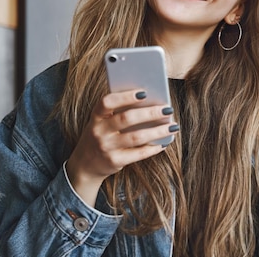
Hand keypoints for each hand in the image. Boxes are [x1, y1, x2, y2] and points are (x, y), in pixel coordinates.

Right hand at [66, 90, 176, 205]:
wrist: (85, 165)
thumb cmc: (101, 136)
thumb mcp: (102, 122)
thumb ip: (118, 112)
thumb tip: (150, 101)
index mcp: (96, 116)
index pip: (107, 102)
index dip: (125, 96)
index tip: (144, 92)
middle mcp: (99, 131)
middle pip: (126, 119)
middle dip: (150, 113)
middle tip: (167, 109)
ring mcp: (106, 147)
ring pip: (136, 137)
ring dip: (158, 131)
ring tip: (173, 126)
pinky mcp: (114, 161)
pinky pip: (138, 154)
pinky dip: (153, 148)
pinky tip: (163, 143)